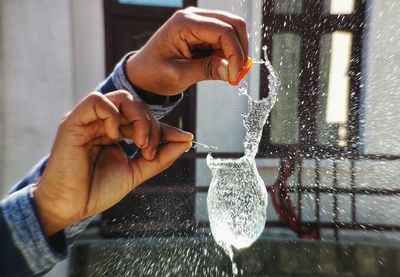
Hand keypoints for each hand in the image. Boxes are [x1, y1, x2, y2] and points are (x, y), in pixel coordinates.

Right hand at [33, 91, 192, 235]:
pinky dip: (113, 115)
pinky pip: (96, 101)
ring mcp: (88, 120)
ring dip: (139, 119)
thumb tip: (186, 141)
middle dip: (152, 126)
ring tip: (140, 143)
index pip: (145, 120)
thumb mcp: (136, 172)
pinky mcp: (73, 121)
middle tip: (151, 150)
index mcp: (115, 132)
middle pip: (137, 105)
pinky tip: (115, 136)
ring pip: (121, 98)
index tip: (186, 138)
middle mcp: (102, 123)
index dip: (165, 127)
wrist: (70, 207)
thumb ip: (160, 157)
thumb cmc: (98, 190)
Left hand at [126, 7, 248, 94]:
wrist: (142, 74)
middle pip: (233, 24)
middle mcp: (193, 17)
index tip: (234, 76)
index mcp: (184, 23)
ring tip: (226, 72)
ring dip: (235, 52)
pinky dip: (229, 54)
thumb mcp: (179, 75)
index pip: (223, 31)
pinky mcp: (203, 32)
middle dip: (240, 50)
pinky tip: (220, 67)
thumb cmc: (154, 74)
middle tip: (237, 74)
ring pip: (232, 31)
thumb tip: (232, 72)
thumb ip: (207, 70)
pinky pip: (225, 39)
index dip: (235, 53)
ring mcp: (199, 22)